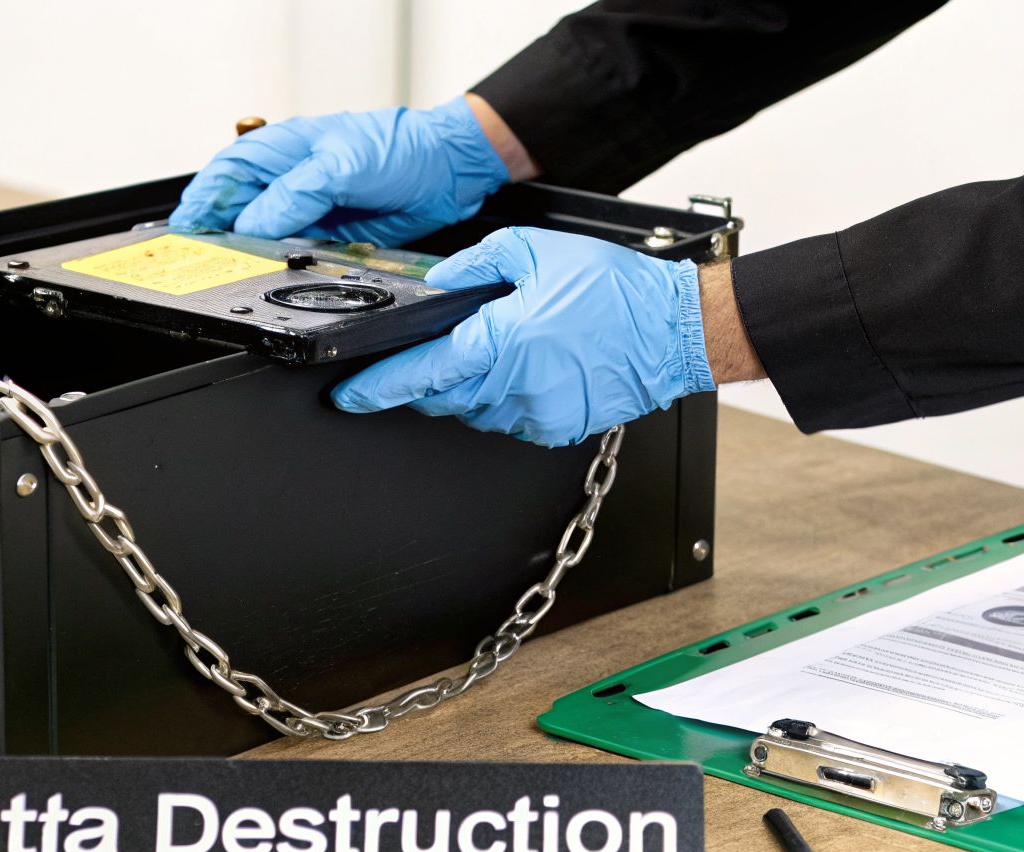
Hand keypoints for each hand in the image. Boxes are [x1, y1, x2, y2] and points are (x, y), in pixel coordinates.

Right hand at [167, 96, 509, 246]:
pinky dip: (289, 270)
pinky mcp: (331, 237)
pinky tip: (280, 280)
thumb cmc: (400, 148)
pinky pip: (300, 258)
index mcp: (283, 150)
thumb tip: (252, 226)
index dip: (201, 203)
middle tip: (202, 266)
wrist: (449, 172)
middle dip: (219, 238)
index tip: (183, 233)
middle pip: (239, 212)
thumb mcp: (340, 166)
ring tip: (236, 278)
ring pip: (267, 240)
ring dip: (254, 258)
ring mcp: (310, 210)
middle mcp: (291, 180)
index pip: (226, 175)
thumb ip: (293, 196)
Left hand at [330, 228, 714, 446]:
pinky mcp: (557, 427)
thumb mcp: (533, 251)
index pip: (419, 374)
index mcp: (501, 341)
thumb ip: (475, 263)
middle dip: (424, 382)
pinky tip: (527, 369)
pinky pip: (510, 420)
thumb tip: (440, 281)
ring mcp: (537, 413)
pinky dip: (504, 399)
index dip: (376, 388)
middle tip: (431, 357)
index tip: (349, 396)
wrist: (674, 330)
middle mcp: (514, 386)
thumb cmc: (616, 292)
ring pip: (474, 412)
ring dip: (467, 389)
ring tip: (497, 351)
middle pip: (441, 399)